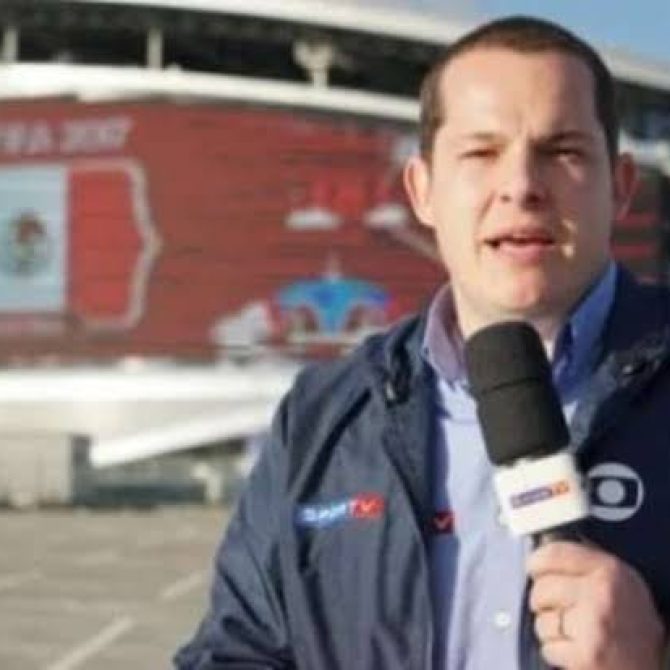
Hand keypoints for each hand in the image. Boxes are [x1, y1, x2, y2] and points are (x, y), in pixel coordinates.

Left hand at [527, 541, 664, 668]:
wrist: (657, 661)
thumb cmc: (635, 621)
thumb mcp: (620, 578)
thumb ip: (586, 560)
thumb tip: (548, 548)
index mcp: (608, 571)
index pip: (552, 554)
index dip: (536, 562)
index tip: (534, 569)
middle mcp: (599, 595)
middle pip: (541, 589)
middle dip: (544, 601)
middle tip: (562, 608)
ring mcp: (592, 626)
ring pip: (541, 621)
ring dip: (550, 628)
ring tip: (573, 630)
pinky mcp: (584, 655)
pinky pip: (547, 648)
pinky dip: (556, 651)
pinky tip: (575, 647)